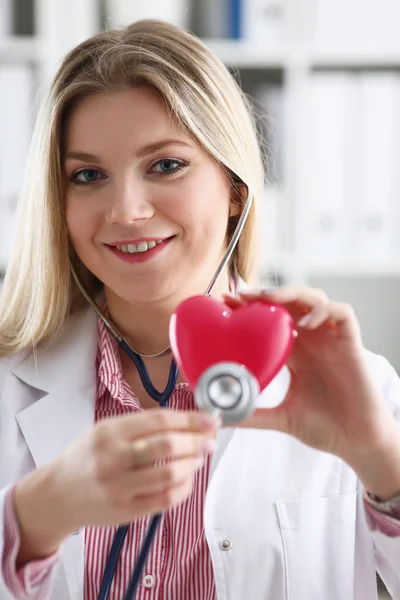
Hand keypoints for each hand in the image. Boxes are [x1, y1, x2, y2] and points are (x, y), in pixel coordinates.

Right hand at [14, 409, 216, 563]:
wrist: (56, 495)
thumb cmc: (85, 458)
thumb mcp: (104, 431)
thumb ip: (140, 426)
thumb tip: (186, 423)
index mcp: (109, 432)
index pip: (159, 421)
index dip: (190, 420)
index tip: (210, 420)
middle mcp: (113, 458)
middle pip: (168, 445)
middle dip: (197, 441)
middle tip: (209, 441)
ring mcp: (119, 487)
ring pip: (170, 474)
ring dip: (193, 464)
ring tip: (198, 459)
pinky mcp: (125, 511)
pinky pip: (164, 500)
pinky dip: (183, 489)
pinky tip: (187, 480)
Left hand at [223, 286, 396, 464]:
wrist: (357, 443)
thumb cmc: (326, 428)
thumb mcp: (282, 418)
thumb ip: (254, 415)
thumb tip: (223, 417)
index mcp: (296, 354)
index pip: (272, 321)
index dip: (251, 309)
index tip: (228, 304)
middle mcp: (313, 342)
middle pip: (290, 302)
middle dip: (267, 295)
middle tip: (244, 297)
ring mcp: (332, 341)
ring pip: (315, 298)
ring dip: (293, 293)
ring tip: (271, 299)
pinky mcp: (352, 344)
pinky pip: (343, 313)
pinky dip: (324, 310)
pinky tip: (306, 323)